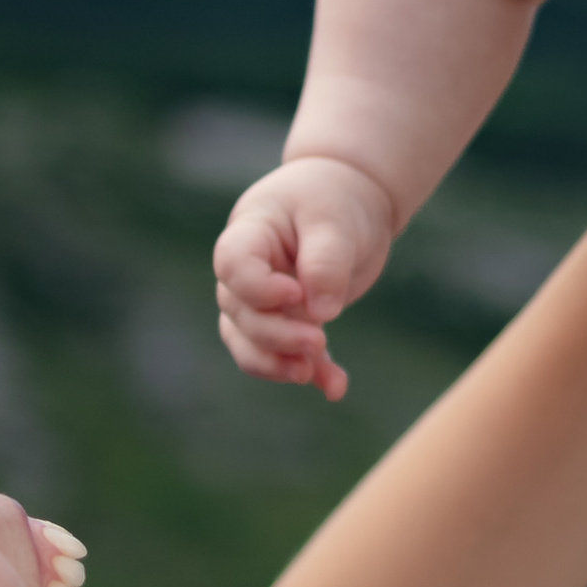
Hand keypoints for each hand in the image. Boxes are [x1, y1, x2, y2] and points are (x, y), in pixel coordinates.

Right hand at [213, 154, 397, 393]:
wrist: (354, 200)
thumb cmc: (336, 199)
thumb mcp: (334, 222)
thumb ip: (326, 263)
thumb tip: (322, 313)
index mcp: (249, 234)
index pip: (233, 267)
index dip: (257, 289)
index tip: (296, 293)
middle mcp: (247, 271)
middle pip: (240, 313)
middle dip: (274, 336)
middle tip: (318, 342)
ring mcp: (264, 300)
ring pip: (251, 343)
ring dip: (279, 364)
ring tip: (315, 375)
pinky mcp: (290, 320)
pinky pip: (287, 354)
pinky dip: (312, 372)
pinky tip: (336, 387)